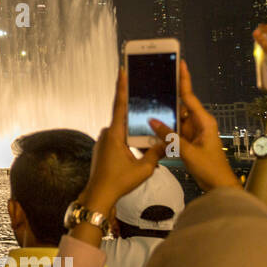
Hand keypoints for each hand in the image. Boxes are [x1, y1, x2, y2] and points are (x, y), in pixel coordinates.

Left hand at [78, 67, 164, 213]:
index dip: (122, 86)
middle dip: (135, 106)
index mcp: (115, 133)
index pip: (120, 105)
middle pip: (124, 115)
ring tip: (150, 123)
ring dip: (134, 127)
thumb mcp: (145, 168)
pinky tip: (140, 142)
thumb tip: (167, 140)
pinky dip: (129, 137)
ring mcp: (104, 141)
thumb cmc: (120, 182)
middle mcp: (107, 133)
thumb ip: (157, 152)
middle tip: (145, 92)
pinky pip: (119, 138)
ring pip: (123, 129)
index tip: (122, 70)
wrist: (99, 195)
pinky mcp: (104, 148)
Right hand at [151, 60, 239, 192]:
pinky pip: (173, 131)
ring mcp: (193, 133)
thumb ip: (169, 136)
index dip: (184, 79)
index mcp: (204, 121)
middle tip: (152, 84)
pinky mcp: (188, 142)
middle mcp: (199, 123)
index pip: (190, 96)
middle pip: (180, 106)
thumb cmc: (210, 168)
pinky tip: (151, 127)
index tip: (180, 63)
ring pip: (174, 119)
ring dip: (163, 117)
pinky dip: (164, 130)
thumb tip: (152, 120)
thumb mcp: (188, 151)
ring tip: (146, 105)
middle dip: (167, 97)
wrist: (218, 186)